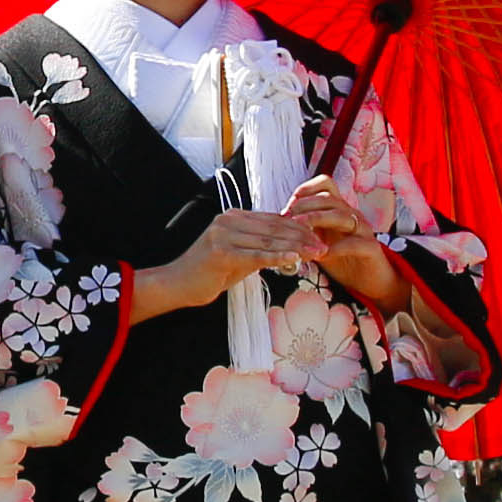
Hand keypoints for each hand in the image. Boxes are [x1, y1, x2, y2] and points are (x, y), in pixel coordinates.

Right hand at [131, 210, 305, 322]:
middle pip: (274, 229)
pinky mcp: (221, 252)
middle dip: (301, 238)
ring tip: (316, 253)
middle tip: (323, 246)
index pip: (273, 220)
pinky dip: (277, 257)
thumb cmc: (206, 274)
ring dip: (295, 248)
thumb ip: (258, 249)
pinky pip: (256, 255)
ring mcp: (223, 234)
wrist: (177, 285)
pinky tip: (295, 259)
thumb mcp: (237, 257)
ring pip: (268, 241)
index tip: (318, 238)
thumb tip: (287, 250)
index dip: (298, 229)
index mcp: (233, 217)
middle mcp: (228, 220)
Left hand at [283, 175, 404, 313]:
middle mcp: (352, 215)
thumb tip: (280, 220)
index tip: (288, 205)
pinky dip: (337, 248)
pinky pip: (356, 243)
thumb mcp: (320, 240)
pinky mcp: (371, 248)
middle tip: (288, 219)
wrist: (370, 281)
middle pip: (330, 199)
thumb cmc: (342, 259)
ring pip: (342, 216)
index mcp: (339, 210)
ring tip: (300, 230)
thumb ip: (306, 228)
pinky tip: (321, 254)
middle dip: (305, 206)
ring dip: (318, 220)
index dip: (306, 190)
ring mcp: (363, 231)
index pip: (326, 185)